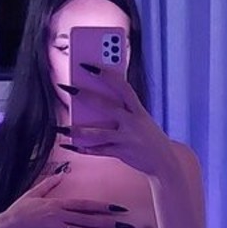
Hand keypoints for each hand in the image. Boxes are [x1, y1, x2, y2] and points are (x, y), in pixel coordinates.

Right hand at [0, 173, 132, 227]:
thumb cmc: (18, 211)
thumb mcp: (32, 193)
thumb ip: (48, 184)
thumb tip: (61, 173)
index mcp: (57, 203)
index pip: (85, 204)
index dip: (103, 206)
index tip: (118, 208)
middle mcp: (60, 216)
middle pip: (89, 218)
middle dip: (109, 222)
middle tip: (126, 225)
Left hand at [59, 65, 175, 178]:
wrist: (165, 161)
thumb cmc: (150, 136)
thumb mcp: (142, 119)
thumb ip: (125, 110)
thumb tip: (98, 102)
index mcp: (139, 110)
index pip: (123, 87)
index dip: (106, 75)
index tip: (89, 66)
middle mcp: (133, 122)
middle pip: (105, 106)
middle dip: (84, 96)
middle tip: (67, 88)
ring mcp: (126, 139)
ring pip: (97, 133)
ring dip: (77, 130)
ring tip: (61, 126)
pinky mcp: (121, 153)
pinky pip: (98, 151)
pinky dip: (82, 148)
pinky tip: (69, 145)